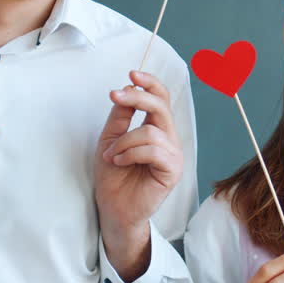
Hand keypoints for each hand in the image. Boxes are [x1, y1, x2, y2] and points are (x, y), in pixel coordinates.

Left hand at [94, 70, 183, 234]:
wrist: (114, 209)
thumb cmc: (114, 177)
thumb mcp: (110, 139)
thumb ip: (120, 116)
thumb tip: (127, 88)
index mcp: (156, 129)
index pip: (161, 98)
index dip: (149, 83)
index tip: (131, 74)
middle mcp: (168, 139)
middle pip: (161, 106)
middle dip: (138, 97)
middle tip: (116, 95)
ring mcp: (173, 154)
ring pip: (151, 131)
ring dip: (124, 141)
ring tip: (112, 156)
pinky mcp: (172, 170)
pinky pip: (154, 150)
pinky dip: (132, 153)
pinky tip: (121, 162)